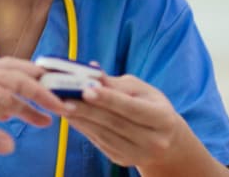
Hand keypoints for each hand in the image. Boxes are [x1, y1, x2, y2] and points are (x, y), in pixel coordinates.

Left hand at [0, 58, 69, 154]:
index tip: (62, 109)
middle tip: (63, 97)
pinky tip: (9, 107)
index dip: (42, 94)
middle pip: (12, 69)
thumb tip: (11, 144)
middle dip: (39, 82)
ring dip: (24, 91)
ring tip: (44, 114)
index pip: (15, 81)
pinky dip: (5, 94)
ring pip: (0, 76)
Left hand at [64, 74, 185, 169]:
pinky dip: (83, 127)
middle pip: (115, 123)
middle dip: (87, 109)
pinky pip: (99, 142)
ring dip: (80, 119)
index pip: (132, 108)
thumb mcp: (141, 90)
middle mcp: (154, 141)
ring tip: (62, 104)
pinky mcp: (123, 160)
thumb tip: (90, 69)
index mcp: (163, 119)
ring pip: (104, 135)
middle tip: (64, 97)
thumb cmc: (150, 106)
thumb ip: (115, 83)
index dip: (109, 99)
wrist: (166, 140)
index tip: (86, 89)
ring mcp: (138, 154)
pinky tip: (71, 116)